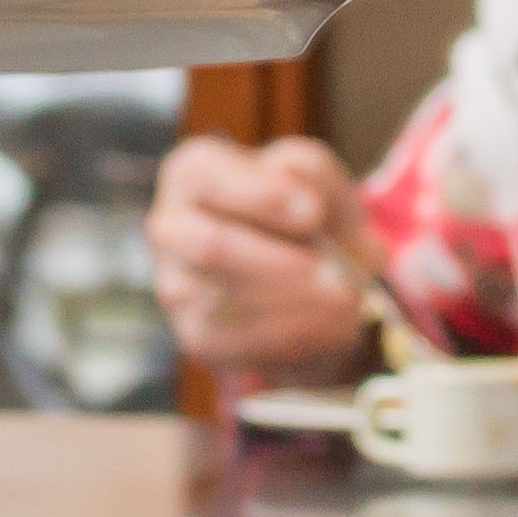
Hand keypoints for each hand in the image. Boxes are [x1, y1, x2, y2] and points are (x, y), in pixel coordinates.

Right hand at [144, 130, 386, 378]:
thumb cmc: (307, 209)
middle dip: (282, 265)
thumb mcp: (318, 176)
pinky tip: (331, 323)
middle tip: (339, 276)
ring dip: (297, 305)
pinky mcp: (195, 335)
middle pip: (210, 248)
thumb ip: (310, 172)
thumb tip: (307, 207)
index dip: (261, 196)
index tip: (314, 213)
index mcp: (192, 174)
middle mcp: (171, 228)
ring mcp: (175, 286)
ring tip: (347, 299)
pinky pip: (239, 343)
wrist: (314, 273)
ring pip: (227, 302)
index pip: (206, 177)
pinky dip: (295, 336)